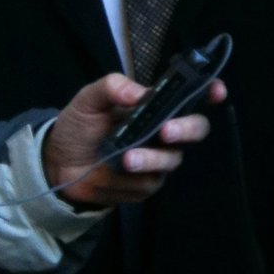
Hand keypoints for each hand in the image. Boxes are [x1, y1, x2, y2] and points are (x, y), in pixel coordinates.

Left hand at [43, 73, 219, 208]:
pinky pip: (148, 183)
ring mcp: (158, 160)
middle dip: (186, 129)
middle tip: (167, 131)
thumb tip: (137, 94)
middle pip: (196, 129)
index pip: (192, 96)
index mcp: (156, 105)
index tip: (216, 91)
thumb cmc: (79, 125)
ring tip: (126, 159)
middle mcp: (164, 132)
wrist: (58, 163)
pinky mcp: (146, 185)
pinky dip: (126, 180)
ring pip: (171, 160)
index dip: (211, 92)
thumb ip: (112, 88)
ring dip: (151, 159)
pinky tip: (107, 175)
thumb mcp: (89, 99)